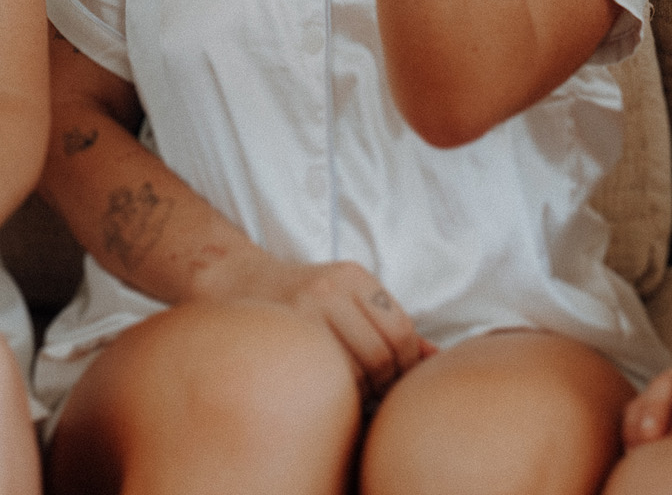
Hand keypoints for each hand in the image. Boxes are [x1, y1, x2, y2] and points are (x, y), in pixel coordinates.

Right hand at [232, 251, 434, 396]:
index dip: (406, 364)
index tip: (396, 380)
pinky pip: (322, 377)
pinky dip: (334, 392)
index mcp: (353, 276)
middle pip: (379, 354)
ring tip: (349, 393)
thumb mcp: (349, 297)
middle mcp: (330, 289)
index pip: (401, 330)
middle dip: (384, 383)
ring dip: (358, 392)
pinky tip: (328, 392)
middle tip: (374, 394)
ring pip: (351, 371)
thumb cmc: (302, 297)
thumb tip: (436, 359)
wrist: (235, 282)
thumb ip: (391, 326)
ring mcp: (302, 312)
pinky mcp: (281, 334)